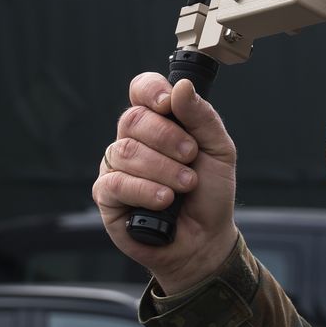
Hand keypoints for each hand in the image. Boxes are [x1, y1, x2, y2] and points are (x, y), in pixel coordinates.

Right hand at [94, 73, 239, 295]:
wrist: (205, 239)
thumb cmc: (209, 194)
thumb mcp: (219, 151)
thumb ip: (202, 117)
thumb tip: (181, 87)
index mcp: (159, 123)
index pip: (141, 90)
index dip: (151, 91)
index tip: (168, 104)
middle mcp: (133, 140)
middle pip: (134, 119)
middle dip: (168, 138)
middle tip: (191, 158)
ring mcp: (116, 167)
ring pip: (126, 151)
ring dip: (163, 169)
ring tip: (185, 185)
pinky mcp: (106, 196)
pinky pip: (115, 183)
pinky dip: (144, 190)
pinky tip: (163, 201)